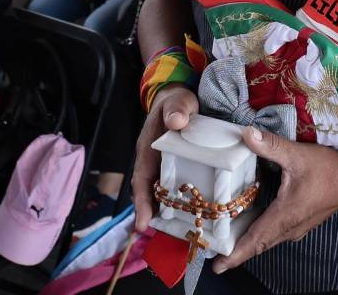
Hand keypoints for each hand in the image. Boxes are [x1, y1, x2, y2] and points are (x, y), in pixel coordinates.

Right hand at [133, 85, 198, 231]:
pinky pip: (179, 189)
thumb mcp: (176, 102)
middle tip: (164, 237)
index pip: (141, 180)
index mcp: (148, 151)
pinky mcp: (179, 169)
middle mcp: (154, 164)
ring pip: (164, 195)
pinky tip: (196, 215)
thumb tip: (176, 121)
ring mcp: (166, 168)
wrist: (180, 100)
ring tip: (181, 234)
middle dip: (154, 216)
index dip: (141, 203)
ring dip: (168, 213)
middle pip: (150, 194)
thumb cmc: (175, 102)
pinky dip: (183, 203)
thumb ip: (176, 109)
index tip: (142, 224)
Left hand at [211, 127, 337, 273]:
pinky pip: (275, 233)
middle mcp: (290, 227)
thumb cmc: (329, 169)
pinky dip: (260, 235)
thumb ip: (270, 145)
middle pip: (258, 244)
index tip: (218, 266)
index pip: (256, 240)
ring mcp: (296, 226)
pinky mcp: (300, 221)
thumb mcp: (297, 155)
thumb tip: (246, 134)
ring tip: (225, 244)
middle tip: (214, 257)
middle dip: (236, 252)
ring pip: (267, 240)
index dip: (236, 254)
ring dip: (248, 244)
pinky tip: (248, 226)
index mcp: (286, 215)